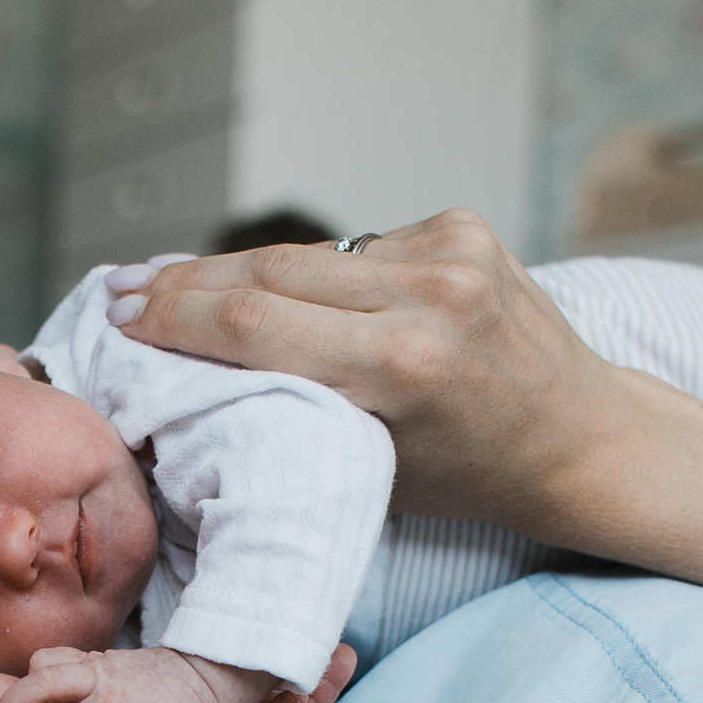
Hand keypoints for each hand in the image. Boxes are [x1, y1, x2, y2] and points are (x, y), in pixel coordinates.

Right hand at [116, 211, 639, 545]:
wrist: (582, 437)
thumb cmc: (469, 475)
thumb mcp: (367, 462)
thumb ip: (290, 405)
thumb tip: (189, 360)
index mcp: (399, 367)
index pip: (253, 322)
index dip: (174, 314)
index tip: (120, 313)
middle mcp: (426, 297)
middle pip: (267, 272)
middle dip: (186, 281)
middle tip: (124, 287)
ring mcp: (450, 252)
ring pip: (306, 255)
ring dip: (237, 268)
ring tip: (173, 279)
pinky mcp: (462, 227)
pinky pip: (357, 249)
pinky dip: (317, 271)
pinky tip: (280, 286)